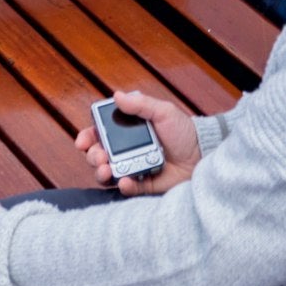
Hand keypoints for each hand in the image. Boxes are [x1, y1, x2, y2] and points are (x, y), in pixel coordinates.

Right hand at [71, 89, 199, 196]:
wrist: (203, 154)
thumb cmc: (184, 131)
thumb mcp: (163, 112)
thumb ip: (140, 105)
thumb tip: (117, 96)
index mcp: (127, 132)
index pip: (99, 135)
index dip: (87, 138)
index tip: (82, 141)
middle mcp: (126, 151)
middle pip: (97, 155)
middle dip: (92, 156)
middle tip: (99, 156)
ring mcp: (133, 169)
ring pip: (107, 175)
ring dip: (100, 172)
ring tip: (106, 169)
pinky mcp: (143, 185)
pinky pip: (127, 189)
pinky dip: (122, 186)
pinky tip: (124, 181)